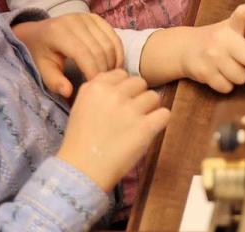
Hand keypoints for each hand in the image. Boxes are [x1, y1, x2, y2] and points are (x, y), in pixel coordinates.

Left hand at [12, 13, 123, 97]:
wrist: (39, 32)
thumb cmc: (41, 53)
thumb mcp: (42, 68)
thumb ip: (54, 81)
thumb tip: (69, 92)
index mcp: (58, 33)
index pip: (83, 54)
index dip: (92, 72)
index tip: (95, 87)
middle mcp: (74, 21)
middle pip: (99, 49)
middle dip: (104, 69)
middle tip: (105, 84)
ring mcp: (87, 17)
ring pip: (109, 43)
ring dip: (113, 62)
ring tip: (110, 76)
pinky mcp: (96, 18)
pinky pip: (113, 35)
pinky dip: (117, 51)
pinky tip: (114, 64)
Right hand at [58, 70, 169, 191]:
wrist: (82, 171)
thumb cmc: (80, 142)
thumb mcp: (81, 106)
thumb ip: (99, 91)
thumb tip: (120, 84)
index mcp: (96, 87)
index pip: (122, 74)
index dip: (123, 88)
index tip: (120, 101)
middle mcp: (113, 94)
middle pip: (140, 83)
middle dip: (138, 96)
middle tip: (131, 114)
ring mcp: (130, 110)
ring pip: (154, 97)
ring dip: (149, 109)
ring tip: (139, 124)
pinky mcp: (145, 127)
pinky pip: (164, 114)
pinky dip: (159, 122)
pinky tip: (150, 130)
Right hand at [181, 0, 244, 92]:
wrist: (184, 49)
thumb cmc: (218, 40)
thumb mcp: (238, 32)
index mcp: (231, 25)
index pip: (243, 13)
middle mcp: (221, 38)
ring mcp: (211, 56)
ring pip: (242, 77)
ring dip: (239, 76)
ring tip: (229, 67)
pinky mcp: (204, 72)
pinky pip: (228, 87)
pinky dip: (227, 84)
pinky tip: (219, 74)